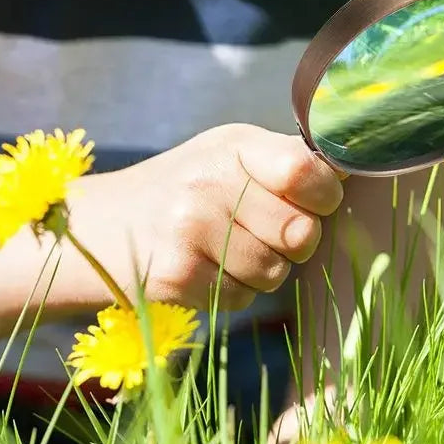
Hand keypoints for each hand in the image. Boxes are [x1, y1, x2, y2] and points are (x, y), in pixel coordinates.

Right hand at [65, 124, 343, 310]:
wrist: (94, 228)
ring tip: (230, 247)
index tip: (317, 197)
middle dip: (298, 240)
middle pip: (301, 231)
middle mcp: (209, 183)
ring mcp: (188, 230)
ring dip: (265, 269)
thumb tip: (348, 167)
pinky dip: (234, 290)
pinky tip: (206, 267)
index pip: (306, 169)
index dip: (325, 192)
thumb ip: (286, 160)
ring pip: (276, 272)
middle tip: (270, 230)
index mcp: (231, 146)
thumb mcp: (227, 155)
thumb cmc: (181, 189)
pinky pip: (242, 298)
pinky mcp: (173, 276)